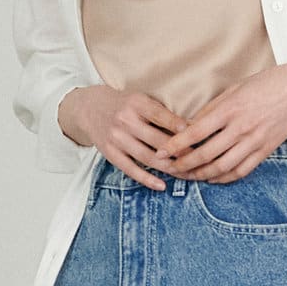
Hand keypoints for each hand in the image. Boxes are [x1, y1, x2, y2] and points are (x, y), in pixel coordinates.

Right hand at [61, 87, 189, 190]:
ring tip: (184, 174)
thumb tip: (191, 127)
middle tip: (198, 159)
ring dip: (168, 168)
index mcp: (136, 103)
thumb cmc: (123, 104)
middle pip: (157, 140)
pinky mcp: (110, 153)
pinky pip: (131, 169)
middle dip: (179, 151)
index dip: (179, 126)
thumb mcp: (140, 100)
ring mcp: (116, 138)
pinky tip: (162, 185)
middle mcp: (125, 120)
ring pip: (147, 157)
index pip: (161, 116)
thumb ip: (160, 112)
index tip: (197, 134)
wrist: (89, 108)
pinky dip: (147, 179)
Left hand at [157, 63, 286, 180]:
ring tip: (190, 177)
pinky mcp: (265, 150)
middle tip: (172, 169)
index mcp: (230, 109)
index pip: (196, 132)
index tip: (163, 151)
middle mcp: (241, 127)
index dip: (177, 145)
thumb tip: (190, 126)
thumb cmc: (266, 84)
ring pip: (222, 167)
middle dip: (185, 165)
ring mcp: (254, 141)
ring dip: (202, 175)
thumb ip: (212, 109)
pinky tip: (213, 178)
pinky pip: (241, 170)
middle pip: (206, 154)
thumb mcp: (234, 89)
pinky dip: (225, 178)